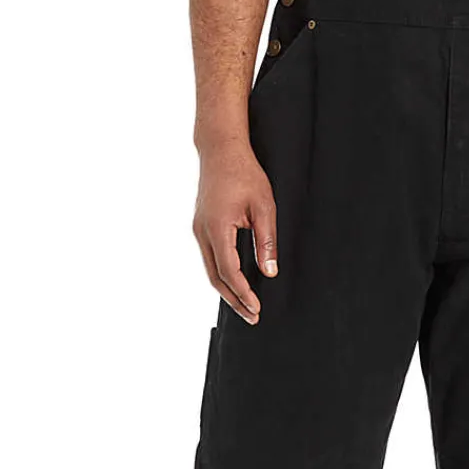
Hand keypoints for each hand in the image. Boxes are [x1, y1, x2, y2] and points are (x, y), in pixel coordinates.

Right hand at [192, 139, 276, 324]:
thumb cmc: (245, 174)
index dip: (243, 294)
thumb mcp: (264, 207)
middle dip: (234, 300)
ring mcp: (198, 229)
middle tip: (252, 317)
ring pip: (210, 269)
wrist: (221, 150)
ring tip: (245, 306)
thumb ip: (266, 241)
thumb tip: (269, 272)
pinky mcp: (200, 226)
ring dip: (227, 290)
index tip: (257, 309)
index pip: (229, 272)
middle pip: (215, 278)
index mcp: (217, 228)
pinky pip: (209, 258)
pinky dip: (221, 275)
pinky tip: (234, 283)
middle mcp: (202, 232)